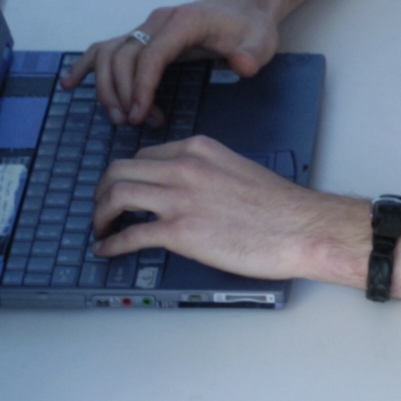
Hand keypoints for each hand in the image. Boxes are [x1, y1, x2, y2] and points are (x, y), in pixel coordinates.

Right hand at [61, 0, 280, 124]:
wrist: (245, 6)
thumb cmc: (251, 26)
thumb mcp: (261, 41)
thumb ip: (251, 54)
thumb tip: (240, 65)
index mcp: (182, 22)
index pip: (150, 55)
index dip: (140, 86)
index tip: (140, 116)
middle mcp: (157, 22)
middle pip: (123, 56)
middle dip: (121, 93)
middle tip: (133, 123)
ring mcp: (147, 29)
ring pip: (108, 53)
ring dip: (105, 86)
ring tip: (120, 117)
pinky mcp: (143, 37)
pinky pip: (106, 48)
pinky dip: (86, 65)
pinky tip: (71, 84)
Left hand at [90, 136, 356, 284]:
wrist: (301, 228)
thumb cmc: (280, 206)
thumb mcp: (237, 170)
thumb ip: (206, 174)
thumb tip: (187, 194)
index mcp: (198, 149)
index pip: (145, 155)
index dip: (127, 175)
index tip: (123, 190)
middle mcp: (183, 167)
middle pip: (120, 170)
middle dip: (102, 191)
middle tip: (101, 208)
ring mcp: (179, 198)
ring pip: (115, 196)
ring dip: (99, 215)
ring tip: (100, 230)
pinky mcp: (179, 231)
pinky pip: (129, 235)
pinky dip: (111, 243)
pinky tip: (106, 250)